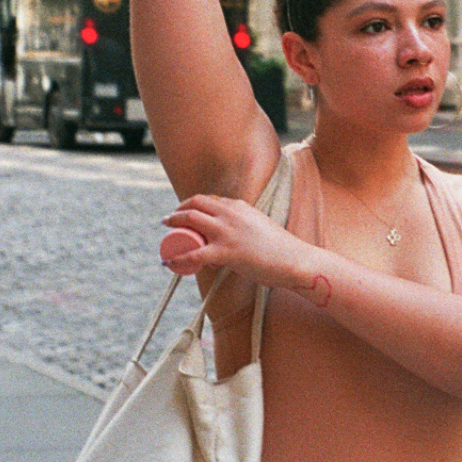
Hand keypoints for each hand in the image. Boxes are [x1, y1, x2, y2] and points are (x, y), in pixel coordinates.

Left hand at [161, 195, 314, 293]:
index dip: (193, 205)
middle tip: (170, 220)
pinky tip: (170, 262)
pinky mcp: (227, 252)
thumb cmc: (282, 249)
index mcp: (240, 206)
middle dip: (178, 210)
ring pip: (190, 220)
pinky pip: (195, 253)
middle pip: (195, 203)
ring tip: (166, 232)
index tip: (186, 213)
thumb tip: (242, 238)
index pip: (210, 200)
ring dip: (173, 223)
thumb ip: (250, 228)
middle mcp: (231, 214)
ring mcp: (228, 232)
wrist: (295, 260)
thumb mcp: (261, 228)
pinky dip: (179, 257)